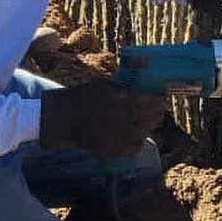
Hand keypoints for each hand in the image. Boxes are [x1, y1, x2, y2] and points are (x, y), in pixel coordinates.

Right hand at [40, 82, 164, 158]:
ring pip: (146, 131)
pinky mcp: (114, 150)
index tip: (159, 96)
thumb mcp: (103, 83)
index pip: (152, 102)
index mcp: (120, 100)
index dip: (158, 99)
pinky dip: (138, 139)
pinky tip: (132, 132)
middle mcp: (122, 119)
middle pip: (153, 118)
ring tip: (142, 119)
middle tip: (155, 107)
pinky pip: (136, 145)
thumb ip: (125, 82)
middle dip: (156, 111)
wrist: (62, 119)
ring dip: (147, 124)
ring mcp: (119, 137)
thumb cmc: (83, 97)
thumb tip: (145, 70)